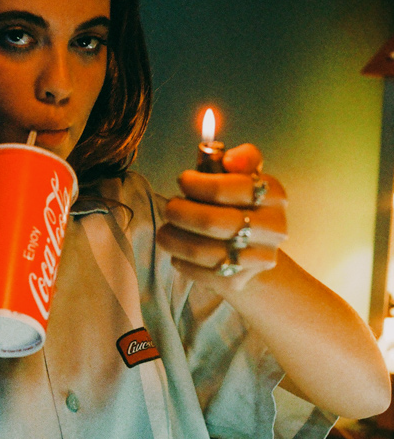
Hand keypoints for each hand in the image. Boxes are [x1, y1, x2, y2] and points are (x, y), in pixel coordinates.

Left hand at [157, 143, 287, 293]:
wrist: (252, 251)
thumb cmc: (239, 205)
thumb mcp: (244, 176)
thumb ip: (242, 159)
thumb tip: (231, 158)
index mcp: (274, 195)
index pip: (237, 187)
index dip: (202, 183)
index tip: (183, 179)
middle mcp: (273, 228)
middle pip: (214, 222)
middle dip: (181, 212)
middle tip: (170, 207)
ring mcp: (258, 258)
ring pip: (203, 251)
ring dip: (174, 238)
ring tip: (164, 231)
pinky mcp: (238, 281)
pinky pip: (198, 271)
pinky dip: (180, 260)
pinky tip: (176, 252)